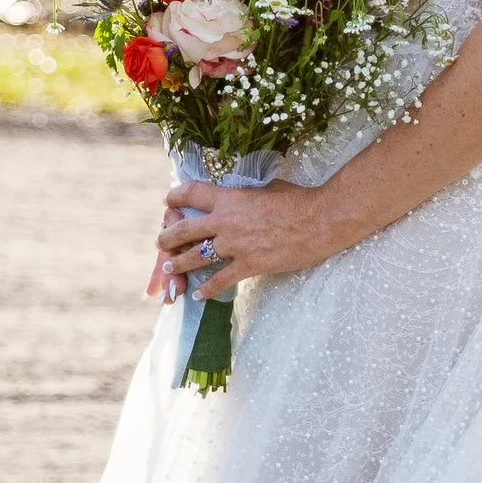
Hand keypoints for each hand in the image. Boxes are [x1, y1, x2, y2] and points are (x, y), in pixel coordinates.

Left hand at [153, 176, 331, 301]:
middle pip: (185, 229)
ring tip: (169, 269)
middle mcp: (226, 221)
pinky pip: (220, 280)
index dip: (176, 197)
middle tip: (161, 244)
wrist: (320, 219)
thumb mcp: (268, 187)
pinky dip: (207, 289)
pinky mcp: (249, 264)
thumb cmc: (299, 199)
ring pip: (195, 257)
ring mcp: (235, 245)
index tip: (168, 202)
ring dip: (179, 264)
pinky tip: (198, 295)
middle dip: (168, 237)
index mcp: (230, 198)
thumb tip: (243, 194)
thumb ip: (248, 193)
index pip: (192, 193)